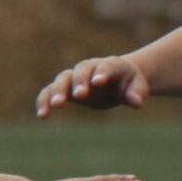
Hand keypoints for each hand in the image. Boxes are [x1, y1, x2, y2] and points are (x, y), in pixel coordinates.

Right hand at [35, 56, 150, 116]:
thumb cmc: (130, 82)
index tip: (98, 81)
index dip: (102, 72)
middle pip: (81, 71)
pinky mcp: (67, 89)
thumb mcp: (139, 87)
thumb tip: (137, 102)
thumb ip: (137, 93)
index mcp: (111, 65)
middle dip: (79, 82)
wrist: (119, 79)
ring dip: (57, 92)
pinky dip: (45, 100)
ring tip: (55, 106)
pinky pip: (51, 92)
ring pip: (62, 80)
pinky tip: (42, 115)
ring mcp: (76, 77)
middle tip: (79, 95)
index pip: (106, 66)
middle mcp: (90, 68)